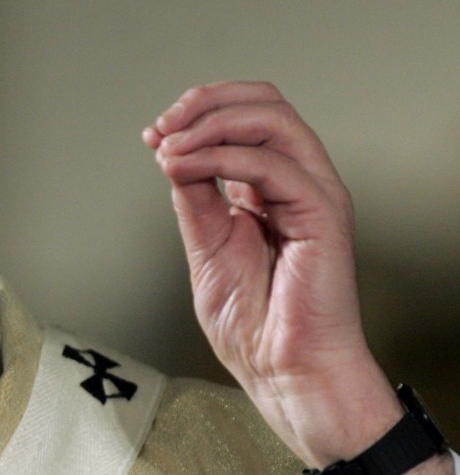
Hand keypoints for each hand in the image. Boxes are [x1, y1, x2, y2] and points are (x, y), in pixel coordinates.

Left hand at [144, 81, 456, 474]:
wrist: (283, 373)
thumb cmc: (253, 325)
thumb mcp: (205, 247)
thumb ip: (195, 197)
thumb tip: (172, 152)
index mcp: (268, 188)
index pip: (244, 117)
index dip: (195, 113)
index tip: (152, 134)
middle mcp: (294, 181)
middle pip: (264, 102)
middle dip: (203, 102)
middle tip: (161, 126)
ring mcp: (311, 193)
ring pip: (271, 118)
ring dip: (209, 123)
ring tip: (169, 147)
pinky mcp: (322, 213)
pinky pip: (272, 163)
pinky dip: (220, 157)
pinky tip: (186, 167)